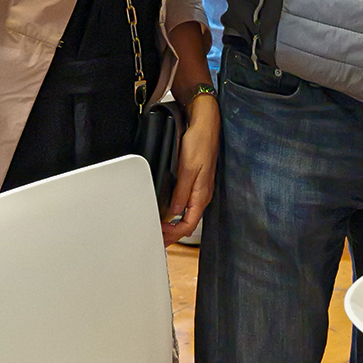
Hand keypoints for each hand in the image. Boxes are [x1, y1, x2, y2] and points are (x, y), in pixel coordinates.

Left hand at [162, 93, 218, 244]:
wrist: (206, 125)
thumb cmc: (200, 143)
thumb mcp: (187, 169)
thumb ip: (180, 193)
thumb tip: (172, 213)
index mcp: (201, 194)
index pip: (188, 225)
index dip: (173, 235)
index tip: (159, 237)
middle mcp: (202, 194)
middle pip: (187, 222)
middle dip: (172, 233)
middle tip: (156, 236)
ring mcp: (200, 188)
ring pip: (186, 214)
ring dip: (173, 223)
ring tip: (159, 226)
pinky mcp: (196, 181)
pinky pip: (186, 203)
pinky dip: (176, 211)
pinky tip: (168, 209)